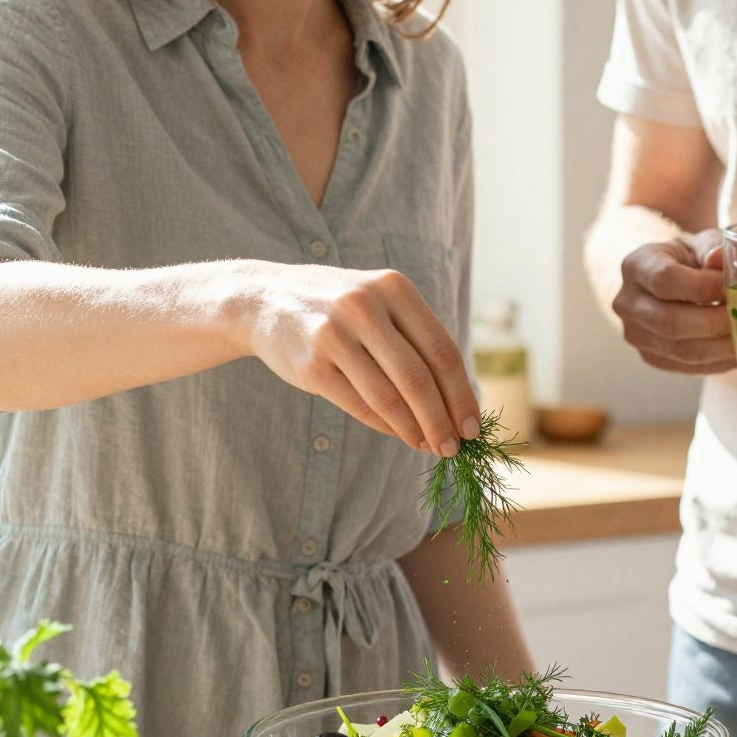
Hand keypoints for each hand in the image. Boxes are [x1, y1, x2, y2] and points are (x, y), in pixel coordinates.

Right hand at [240, 263, 480, 453]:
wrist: (264, 300)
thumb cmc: (339, 309)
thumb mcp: (380, 302)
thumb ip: (416, 339)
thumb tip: (459, 401)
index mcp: (394, 288)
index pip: (442, 351)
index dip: (462, 394)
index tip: (473, 426)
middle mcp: (365, 306)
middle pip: (419, 379)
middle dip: (443, 421)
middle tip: (453, 448)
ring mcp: (335, 335)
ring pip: (390, 398)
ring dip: (415, 430)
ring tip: (429, 446)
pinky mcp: (312, 365)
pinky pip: (360, 405)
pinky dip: (386, 426)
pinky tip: (399, 434)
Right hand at [612, 229, 736, 373]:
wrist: (674, 280)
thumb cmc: (692, 258)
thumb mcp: (703, 243)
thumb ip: (714, 247)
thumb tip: (719, 258)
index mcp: (637, 265)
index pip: (665, 280)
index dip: (703, 286)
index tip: (733, 286)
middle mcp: (628, 303)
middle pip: (670, 322)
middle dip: (716, 322)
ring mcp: (636, 335)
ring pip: (682, 351)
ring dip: (722, 346)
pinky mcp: (652, 358)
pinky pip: (688, 366)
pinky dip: (719, 361)